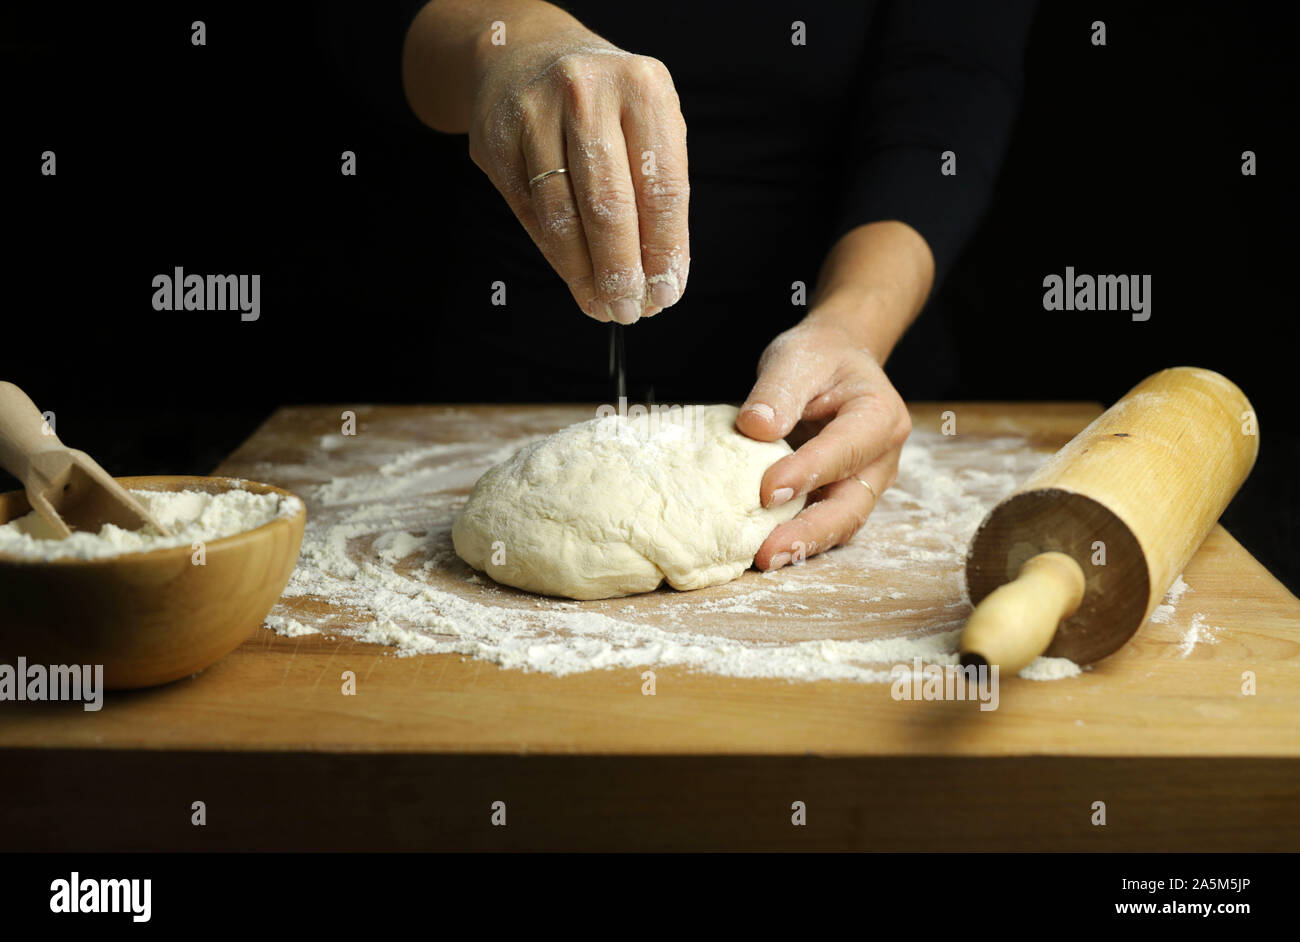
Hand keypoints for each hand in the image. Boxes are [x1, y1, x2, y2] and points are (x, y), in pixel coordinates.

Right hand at [468, 36, 689, 323]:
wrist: (526, 54)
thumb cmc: (603, 103)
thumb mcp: (646, 125)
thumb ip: (655, 193)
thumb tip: (660, 278)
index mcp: (642, 87)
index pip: (661, 186)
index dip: (665, 249)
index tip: (667, 292)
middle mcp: (586, 94)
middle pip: (608, 204)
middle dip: (621, 269)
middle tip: (629, 309)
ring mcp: (534, 115)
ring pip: (562, 216)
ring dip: (585, 273)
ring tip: (602, 304)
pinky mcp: (497, 141)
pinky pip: (531, 214)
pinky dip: (556, 255)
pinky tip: (575, 277)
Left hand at [737, 322, 911, 569]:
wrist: (835, 364)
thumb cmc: (820, 359)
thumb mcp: (797, 358)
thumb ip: (778, 390)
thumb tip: (756, 426)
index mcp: (879, 416)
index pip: (844, 450)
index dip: (808, 473)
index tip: (767, 492)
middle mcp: (880, 458)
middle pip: (851, 505)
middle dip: (810, 533)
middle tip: (768, 553)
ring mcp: (864, 483)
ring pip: (839, 524)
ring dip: (803, 545)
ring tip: (763, 560)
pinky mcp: (841, 497)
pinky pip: (823, 524)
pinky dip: (797, 539)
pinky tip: (763, 549)